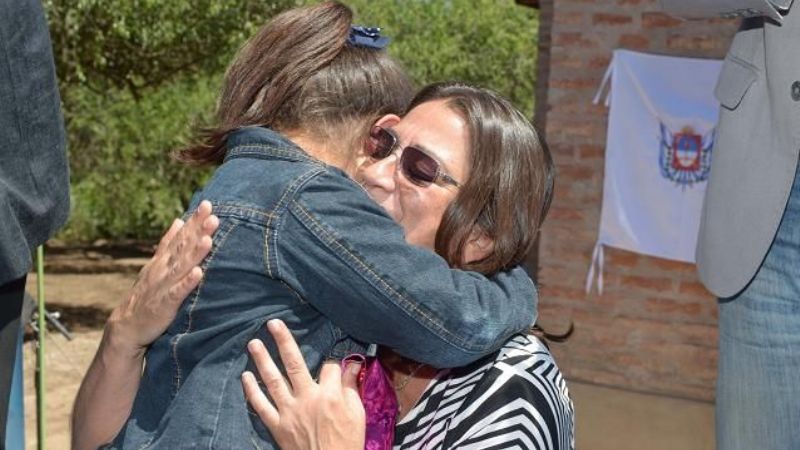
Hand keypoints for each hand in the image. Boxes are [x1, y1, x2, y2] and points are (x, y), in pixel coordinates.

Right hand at [106, 200, 218, 355]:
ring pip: (181, 266)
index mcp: (163, 260)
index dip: (193, 221)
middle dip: (197, 231)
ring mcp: (163, 286)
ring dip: (195, 253)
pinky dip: (187, 283)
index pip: (180, 236)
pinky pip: (177, 292)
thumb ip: (169, 244)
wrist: (127, 326)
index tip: (207, 204)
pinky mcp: (164, 304)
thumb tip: (179, 221)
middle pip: (182, 247)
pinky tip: (198, 273)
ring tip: (208, 239)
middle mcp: (163, 269)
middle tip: (212, 215)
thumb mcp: (156, 265)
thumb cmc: (148, 294)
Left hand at [242, 319, 365, 449]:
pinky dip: (251, 391)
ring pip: (272, 380)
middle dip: (283, 341)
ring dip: (262, 360)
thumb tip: (352, 365)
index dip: (333, 363)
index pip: (329, 367)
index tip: (334, 365)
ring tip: (254, 343)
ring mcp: (289, 412)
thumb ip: (351, 388)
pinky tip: (245, 376)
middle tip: (272, 323)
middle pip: (294, 363)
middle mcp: (307, 399)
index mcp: (330, 395)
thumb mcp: (357, 414)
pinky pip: (260, 406)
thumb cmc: (348, 442)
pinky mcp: (277, 426)